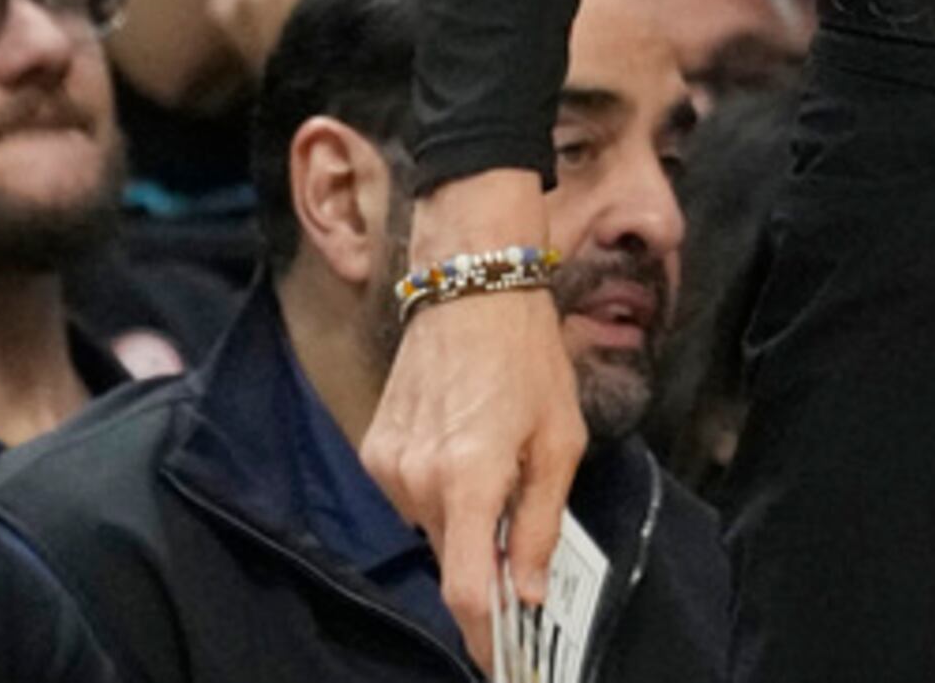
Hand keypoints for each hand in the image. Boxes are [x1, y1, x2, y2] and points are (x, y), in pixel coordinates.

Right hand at [362, 171, 586, 661]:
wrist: (470, 288)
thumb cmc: (527, 359)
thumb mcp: (559, 442)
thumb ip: (540, 523)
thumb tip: (525, 594)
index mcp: (471, 479)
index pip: (465, 589)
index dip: (484, 636)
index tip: (503, 660)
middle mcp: (418, 480)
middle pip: (451, 556)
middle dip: (483, 557)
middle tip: (517, 524)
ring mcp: (388, 465)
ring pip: (431, 525)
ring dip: (463, 514)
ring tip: (494, 456)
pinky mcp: (375, 448)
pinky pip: (411, 494)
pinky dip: (440, 488)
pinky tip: (463, 440)